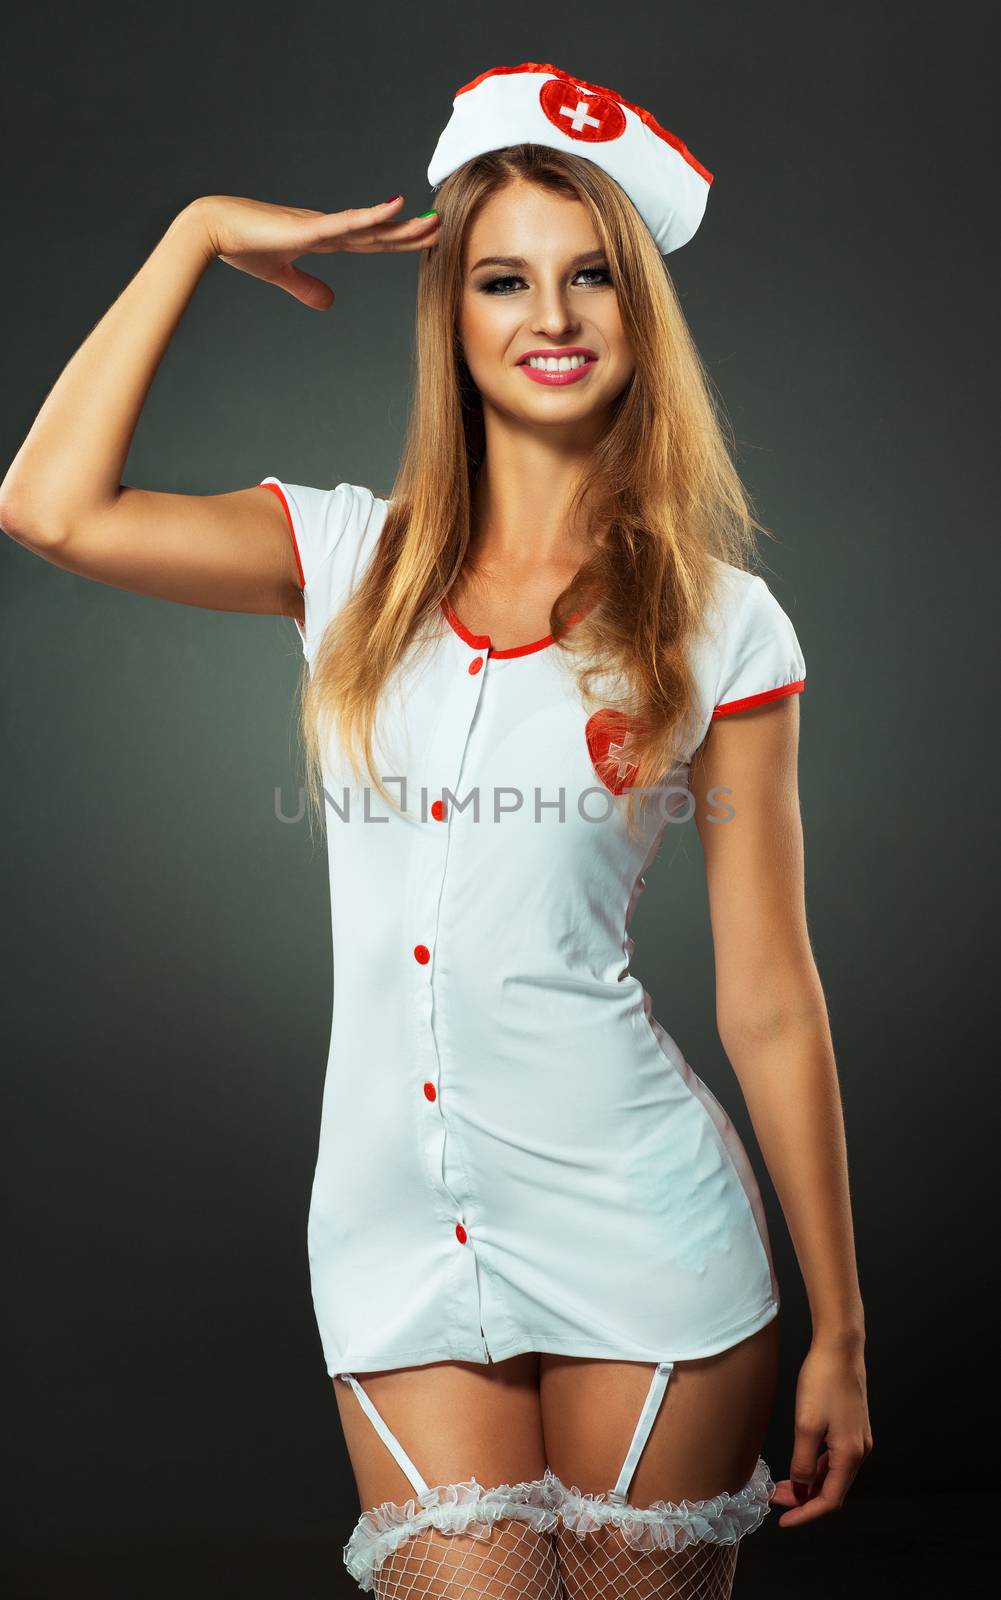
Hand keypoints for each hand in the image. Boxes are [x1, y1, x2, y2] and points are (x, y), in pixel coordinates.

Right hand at [185, 193, 439, 308]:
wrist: (214, 230)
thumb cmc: (242, 245)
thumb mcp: (281, 273)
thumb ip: (305, 287)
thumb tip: (329, 303)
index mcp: (324, 239)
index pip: (371, 241)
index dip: (398, 241)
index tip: (425, 239)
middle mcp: (328, 229)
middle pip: (379, 232)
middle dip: (411, 233)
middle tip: (443, 227)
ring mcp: (320, 226)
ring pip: (371, 226)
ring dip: (402, 224)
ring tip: (432, 219)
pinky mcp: (308, 228)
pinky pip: (346, 222)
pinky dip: (371, 216)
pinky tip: (395, 206)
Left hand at [770, 1335, 873, 1526]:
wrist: (839, 1347)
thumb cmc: (823, 1381)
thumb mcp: (806, 1424)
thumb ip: (803, 1462)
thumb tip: (803, 1488)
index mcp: (850, 1454)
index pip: (830, 1500)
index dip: (806, 1513)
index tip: (783, 1519)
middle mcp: (859, 1451)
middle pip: (833, 1489)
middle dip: (805, 1499)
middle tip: (777, 1500)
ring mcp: (857, 1438)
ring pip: (833, 1474)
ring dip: (809, 1483)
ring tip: (783, 1485)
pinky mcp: (851, 1426)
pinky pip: (834, 1458)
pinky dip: (816, 1466)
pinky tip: (800, 1464)